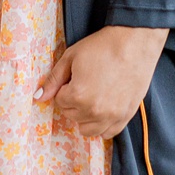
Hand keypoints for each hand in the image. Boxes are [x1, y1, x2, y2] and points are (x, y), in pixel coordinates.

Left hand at [37, 26, 169, 140]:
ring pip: (87, 129)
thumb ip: (53, 80)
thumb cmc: (103, 45)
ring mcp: (112, 116)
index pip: (59, 101)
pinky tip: (105, 107)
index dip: (66, 87)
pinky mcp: (126, 116)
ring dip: (86, 116)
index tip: (77, 76)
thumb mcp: (71, 56)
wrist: (136, 40)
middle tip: (87, 82)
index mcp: (78, 96)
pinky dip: (103, 124)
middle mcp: (94, 111)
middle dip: (75, 101)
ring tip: (95, 96)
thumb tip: (38, 98)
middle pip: (72, 115)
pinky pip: (107, 133)